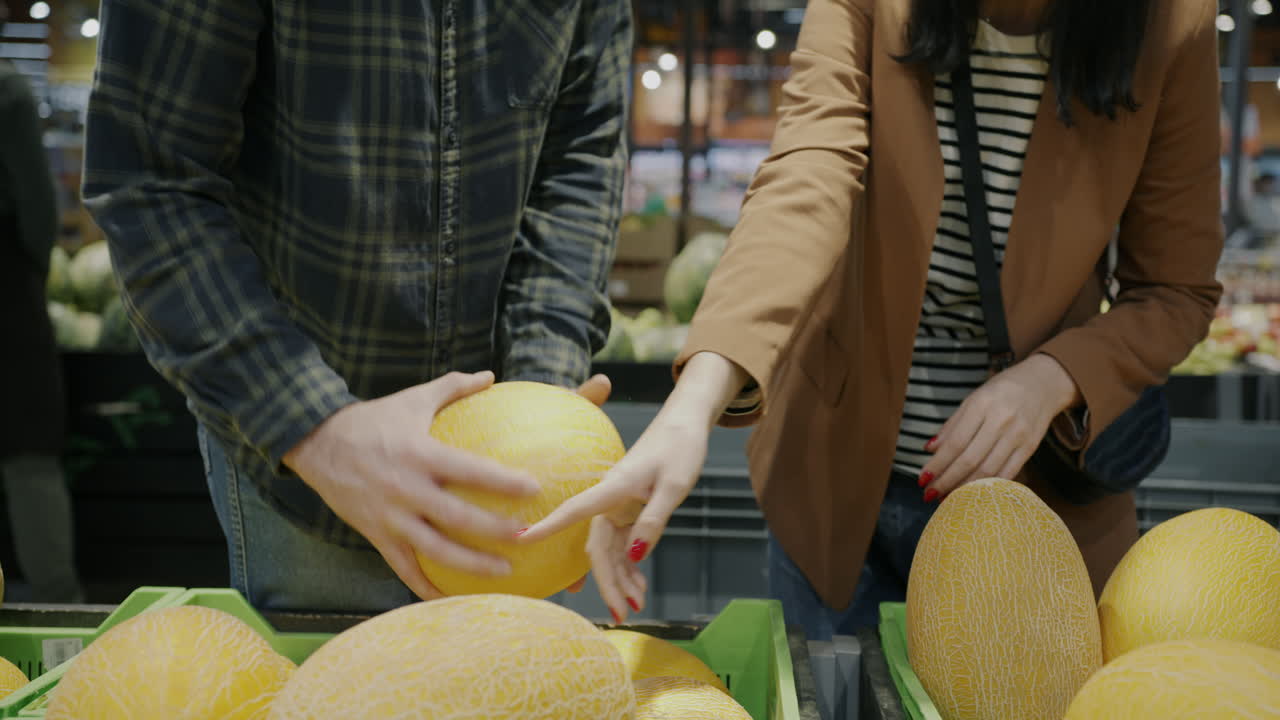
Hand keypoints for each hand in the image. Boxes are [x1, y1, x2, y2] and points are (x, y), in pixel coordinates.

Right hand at [283, 371, 541, 600]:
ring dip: (472, 566)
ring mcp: (390, 516)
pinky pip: (403, 568)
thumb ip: (453, 386)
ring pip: (435, 550)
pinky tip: (451, 597)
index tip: (535, 489)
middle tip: (528, 537)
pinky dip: (426, 587)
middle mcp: (406, 489)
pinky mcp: (376, 534)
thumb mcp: (413, 398)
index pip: (470, 470)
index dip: (503, 481)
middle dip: (495, 531)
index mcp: (420, 454)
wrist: (315, 443)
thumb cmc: (372, 420)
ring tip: (506, 573)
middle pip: (458, 518)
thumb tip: (490, 375)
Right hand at [523, 413, 708, 619]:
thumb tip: (636, 555)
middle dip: (608, 583)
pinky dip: (631, 565)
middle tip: (622, 614)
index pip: (573, 512)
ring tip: (637, 604)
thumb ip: (653, 521)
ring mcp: (619, 506)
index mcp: (613, 488)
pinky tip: (639, 585)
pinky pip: (624, 543)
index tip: (519, 540)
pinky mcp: (630, 510)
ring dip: (622, 578)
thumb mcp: (673, 486)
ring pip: (612, 550)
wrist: (686, 424)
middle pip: (599, 548)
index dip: (546, 527)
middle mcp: (610, 499)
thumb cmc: (680, 448)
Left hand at [919, 354, 1081, 500]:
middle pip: (970, 459)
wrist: (1044, 382)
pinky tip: (975, 494)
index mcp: (982, 404)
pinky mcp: (1031, 447)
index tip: (923, 479)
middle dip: (947, 480)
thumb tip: (930, 449)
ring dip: (966, 488)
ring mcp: (1018, 435)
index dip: (938, 464)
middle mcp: (1001, 420)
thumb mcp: (973, 399)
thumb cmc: (1002, 390)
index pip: (955, 442)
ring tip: (948, 499)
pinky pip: (1008, 473)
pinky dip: (990, 486)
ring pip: (988, 470)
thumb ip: (952, 425)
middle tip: (930, 495)